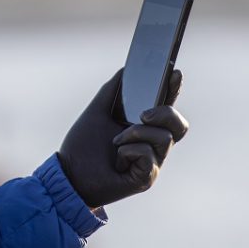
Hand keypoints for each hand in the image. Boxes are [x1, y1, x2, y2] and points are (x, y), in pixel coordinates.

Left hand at [57, 68, 188, 208]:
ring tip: (116, 141)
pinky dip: (129, 151)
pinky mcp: (146, 178)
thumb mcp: (98, 109)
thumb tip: (127, 69)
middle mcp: (152, 144)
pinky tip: (117, 160)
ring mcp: (152, 162)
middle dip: (166, 113)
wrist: (69, 172)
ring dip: (135, 134)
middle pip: (179, 125)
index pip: (167, 107)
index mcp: (143, 127)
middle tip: (143, 114)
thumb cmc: (83, 144)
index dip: (174, 90)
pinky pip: (149, 155)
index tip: (175, 72)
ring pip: (163, 138)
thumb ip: (113, 89)